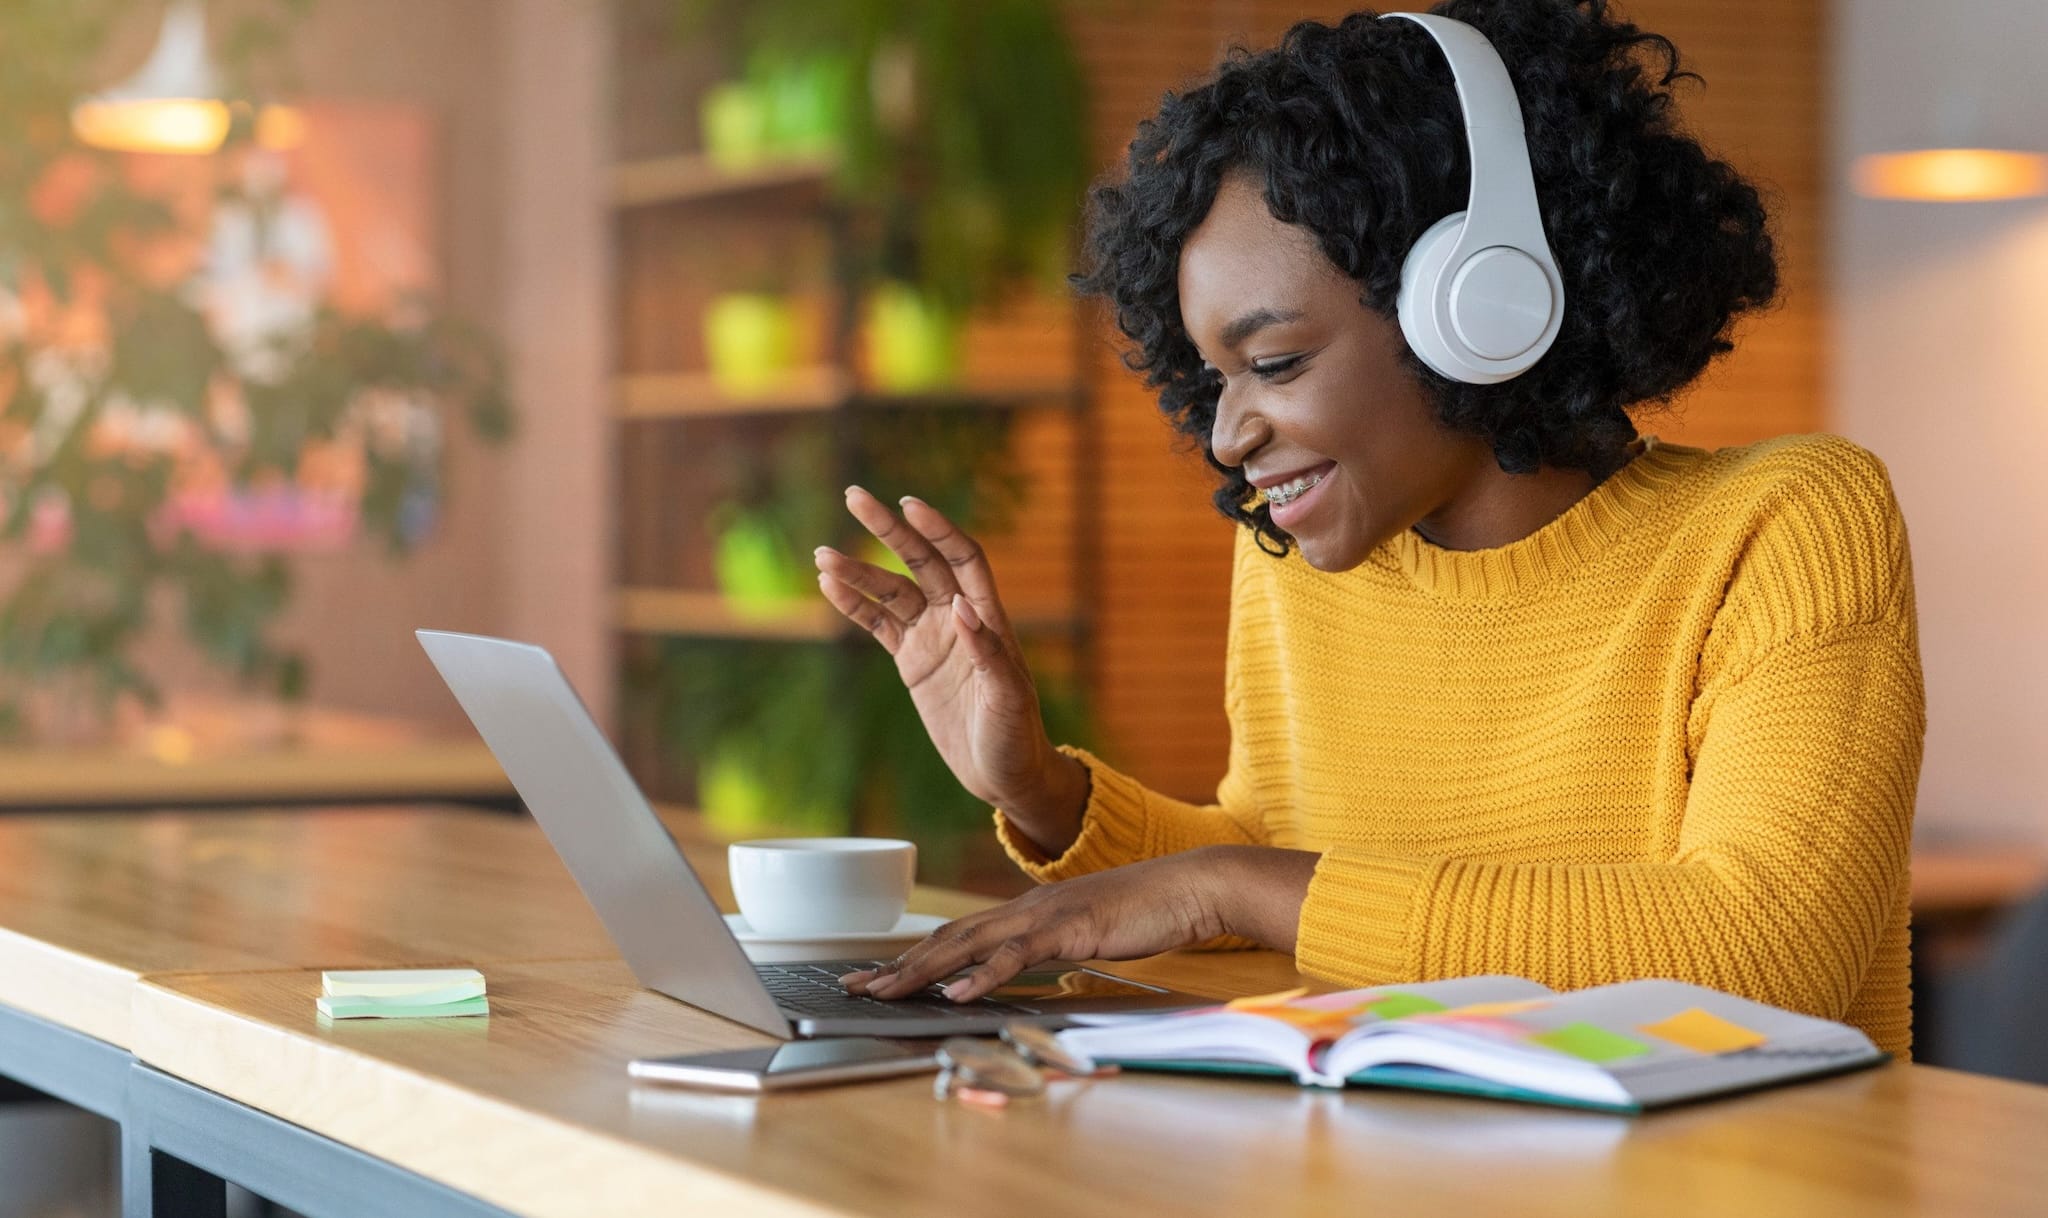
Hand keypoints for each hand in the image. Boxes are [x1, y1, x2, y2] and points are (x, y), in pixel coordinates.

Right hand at [815, 487, 1084, 851]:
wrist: (1003, 775)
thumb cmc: (1016, 736)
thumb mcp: (1008, 698)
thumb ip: (987, 652)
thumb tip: (961, 608)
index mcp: (988, 617)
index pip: (962, 557)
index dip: (937, 529)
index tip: (909, 505)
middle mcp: (958, 617)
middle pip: (920, 560)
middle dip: (888, 529)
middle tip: (854, 495)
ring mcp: (932, 637)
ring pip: (890, 591)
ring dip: (858, 570)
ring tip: (821, 554)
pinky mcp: (912, 661)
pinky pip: (878, 624)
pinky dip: (854, 605)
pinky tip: (828, 585)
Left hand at [841, 846, 1319, 1002]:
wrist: (1191, 887)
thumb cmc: (1145, 913)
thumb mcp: (1085, 937)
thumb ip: (1050, 951)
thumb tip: (1023, 975)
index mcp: (1025, 912)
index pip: (955, 935)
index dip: (912, 956)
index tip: (875, 976)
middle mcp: (1024, 908)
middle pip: (946, 937)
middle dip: (897, 964)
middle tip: (853, 987)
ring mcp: (1044, 915)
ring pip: (968, 944)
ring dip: (921, 970)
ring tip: (884, 992)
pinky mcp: (1069, 928)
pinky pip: (1017, 955)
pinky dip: (983, 974)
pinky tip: (956, 992)